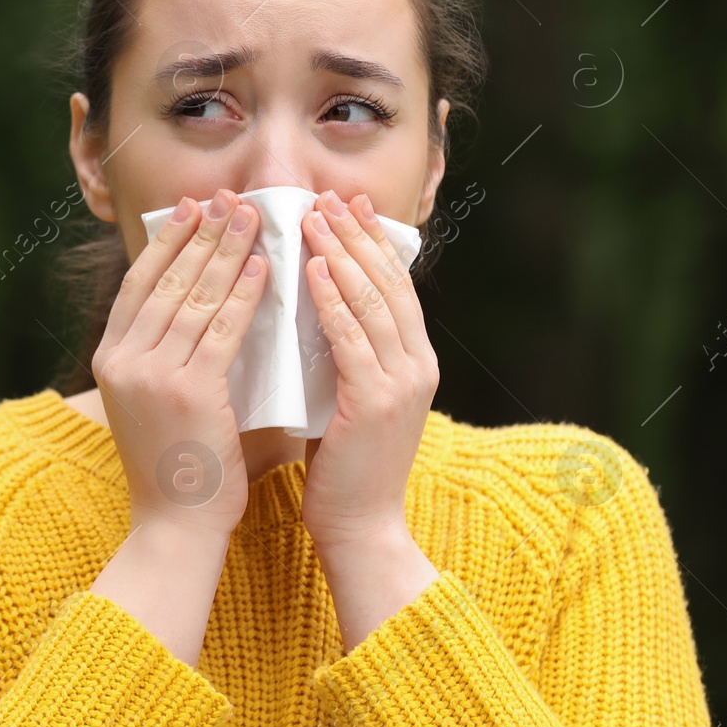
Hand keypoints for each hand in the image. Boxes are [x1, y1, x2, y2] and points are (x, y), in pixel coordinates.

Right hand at [92, 188, 267, 536]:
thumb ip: (179, 352)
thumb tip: (216, 297)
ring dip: (227, 251)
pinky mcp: (187, 392)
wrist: (175, 526)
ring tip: (252, 218)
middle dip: (201, 233)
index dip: (167, 241)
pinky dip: (243, 295)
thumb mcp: (159, 399)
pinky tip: (263, 269)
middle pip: (167, 279)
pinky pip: (222, 330)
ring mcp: (152, 374)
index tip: (193, 208)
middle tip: (229, 197)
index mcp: (111, 357)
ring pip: (195, 297)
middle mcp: (123, 360)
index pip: (139, 283)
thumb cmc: (179, 466)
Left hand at [298, 189, 439, 551]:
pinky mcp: (376, 403)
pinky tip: (309, 271)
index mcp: (414, 363)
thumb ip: (344, 358)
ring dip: (339, 255)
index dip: (372, 244)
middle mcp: (418, 366)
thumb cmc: (343, 469)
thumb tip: (311, 311)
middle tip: (328, 197)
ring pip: (371, 302)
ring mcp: (402, 383)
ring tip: (313, 219)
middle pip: (388, 283)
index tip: (347, 206)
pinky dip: (330, 300)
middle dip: (357, 236)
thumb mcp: (350, 400)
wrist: (361, 529)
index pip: (395, 287)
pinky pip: (351, 338)